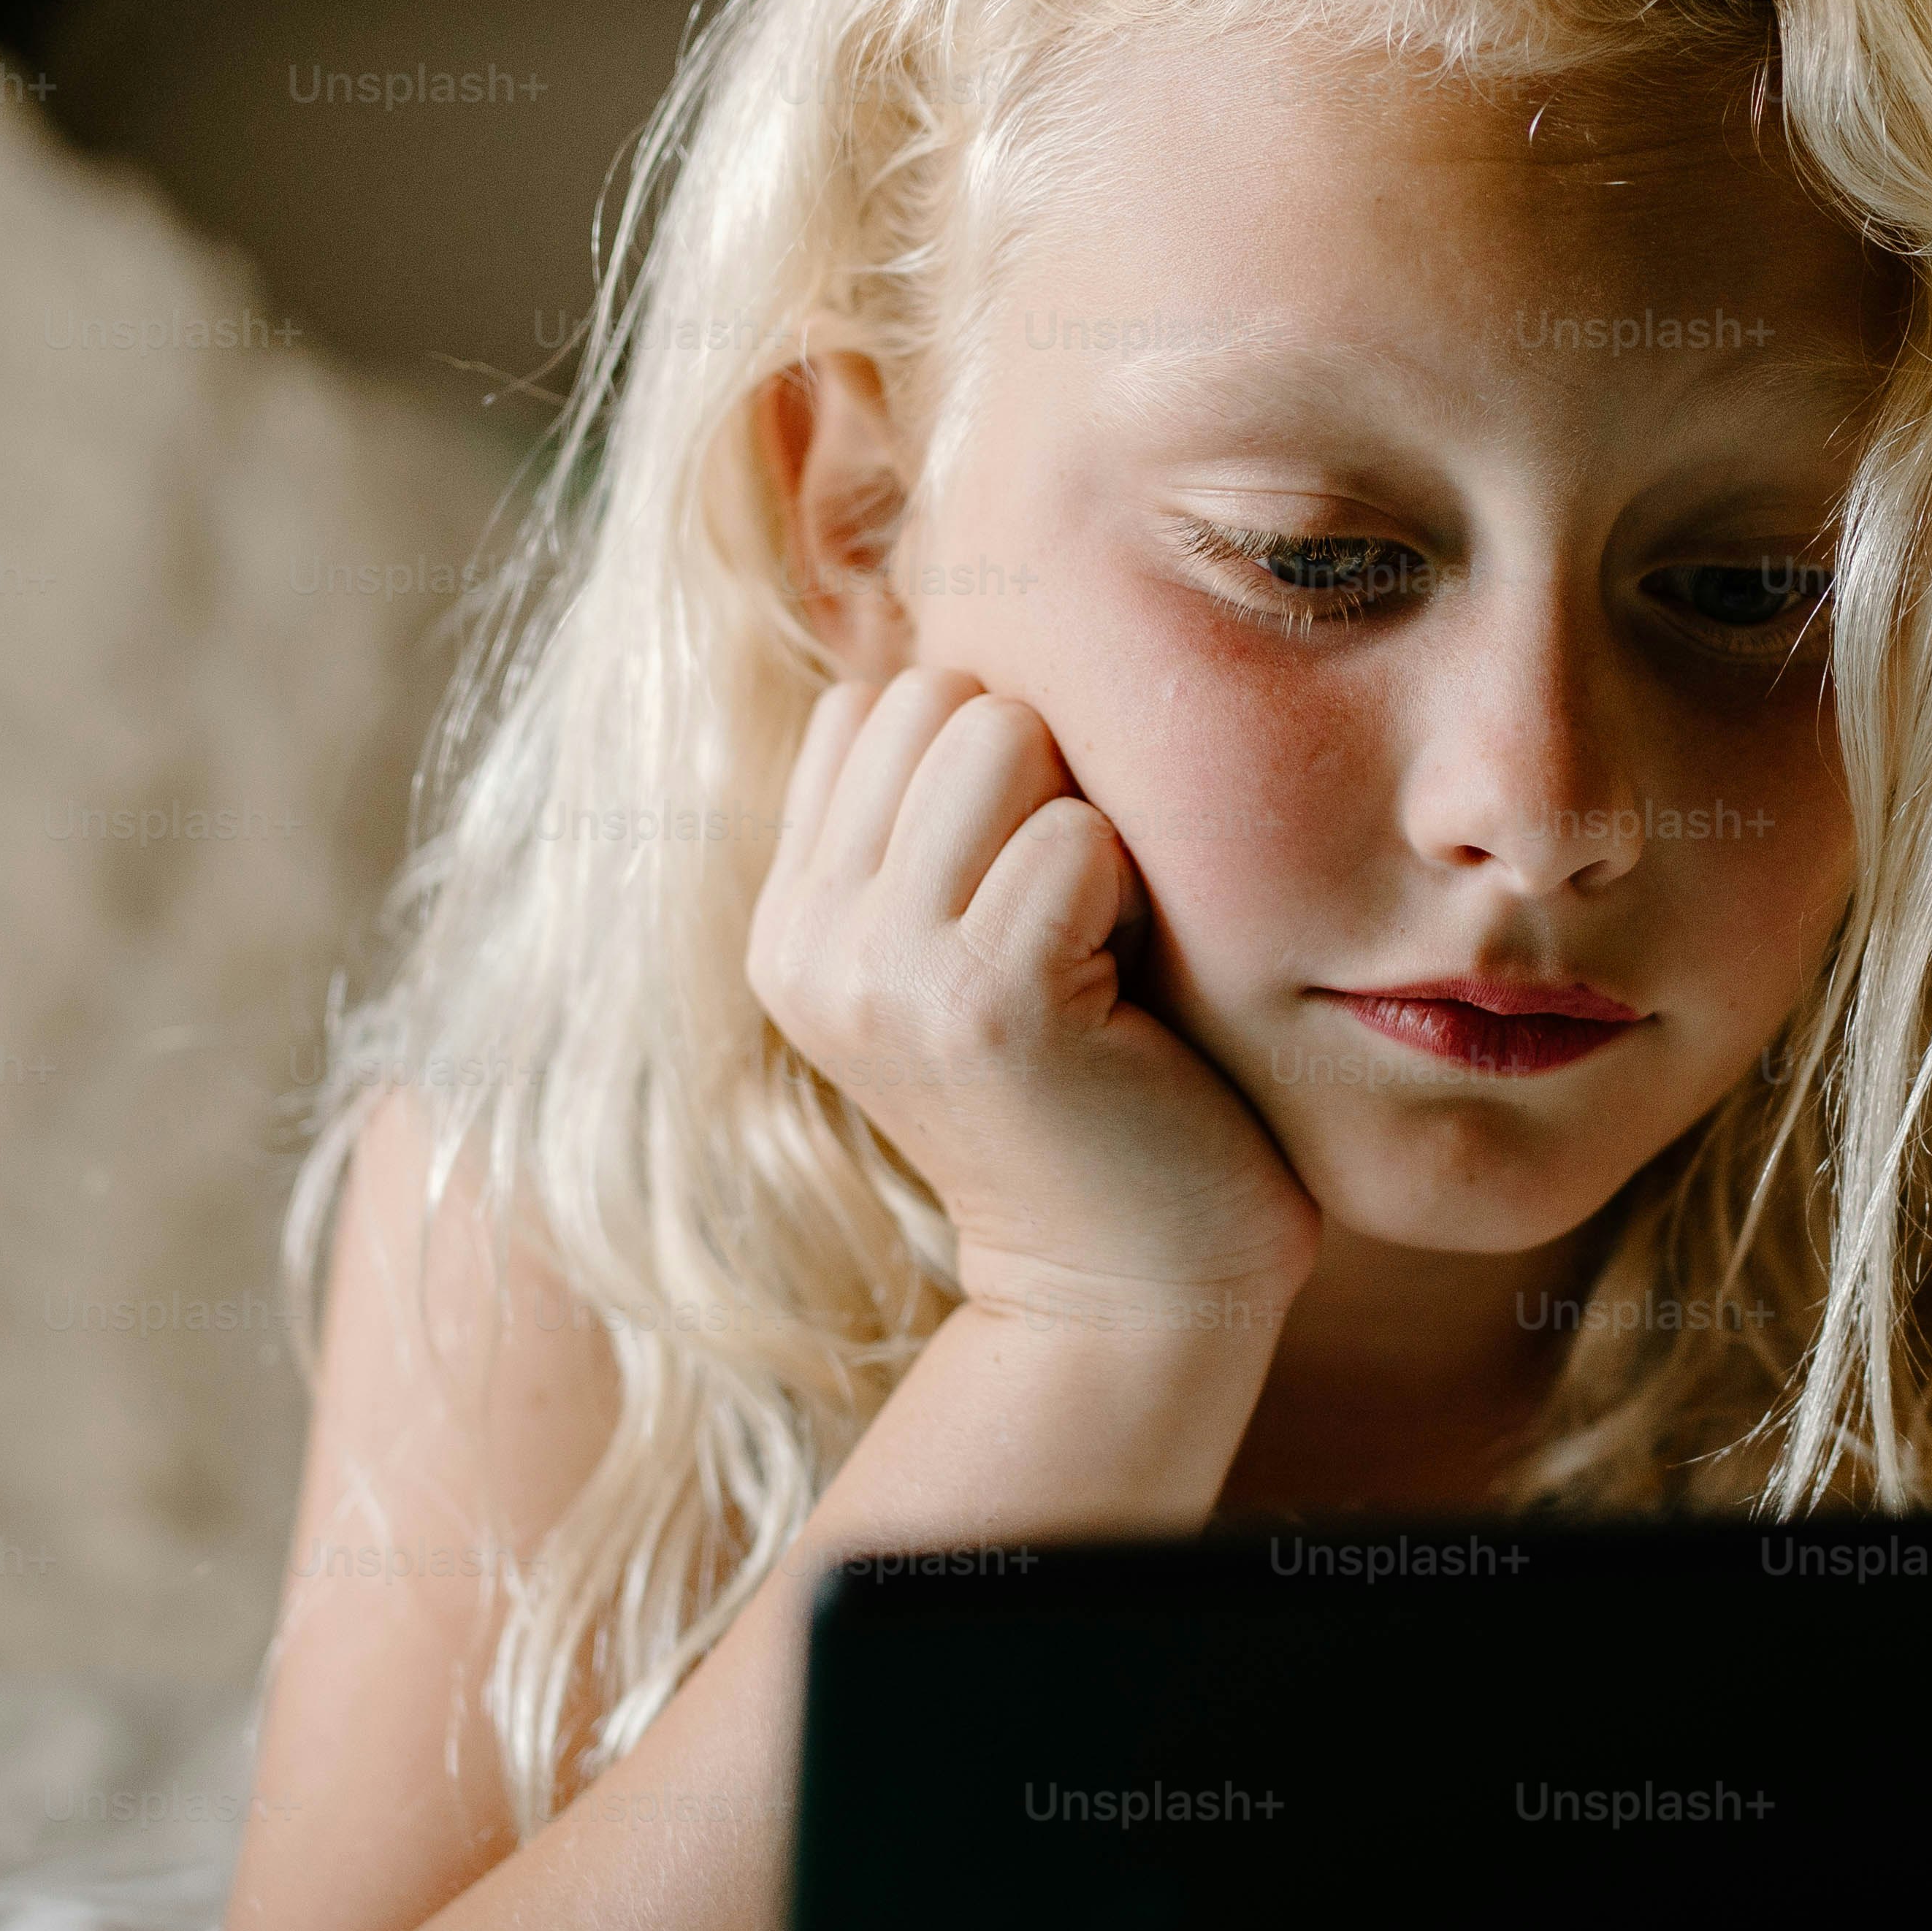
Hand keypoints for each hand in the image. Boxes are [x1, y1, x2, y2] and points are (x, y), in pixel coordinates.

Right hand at [745, 665, 1320, 1328]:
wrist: (1132, 1294)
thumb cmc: (1102, 1098)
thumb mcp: (978, 940)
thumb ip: (938, 818)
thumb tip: (954, 636)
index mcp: (795, 915)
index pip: (878, 698)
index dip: (995, 764)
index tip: (1032, 896)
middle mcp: (807, 938)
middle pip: (938, 692)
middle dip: (1044, 776)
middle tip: (1077, 924)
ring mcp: (877, 971)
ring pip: (1000, 735)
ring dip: (1088, 827)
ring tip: (1097, 950)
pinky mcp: (977, 1004)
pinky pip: (1079, 833)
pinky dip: (1136, 896)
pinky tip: (1127, 996)